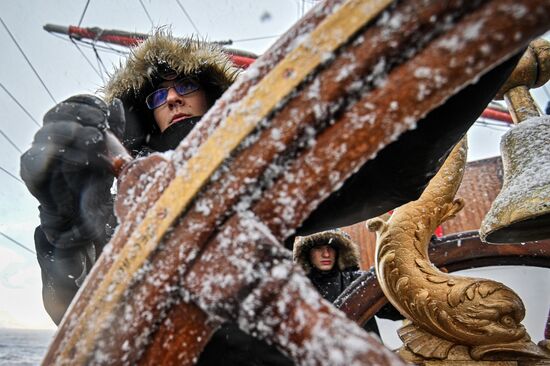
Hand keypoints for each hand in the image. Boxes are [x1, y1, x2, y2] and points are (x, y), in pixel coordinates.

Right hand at [20, 95, 124, 247]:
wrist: (84, 215)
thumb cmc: (95, 180)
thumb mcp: (110, 151)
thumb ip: (113, 129)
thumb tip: (115, 103)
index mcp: (66, 127)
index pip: (69, 104)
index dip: (85, 102)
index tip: (104, 108)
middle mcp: (48, 137)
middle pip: (56, 114)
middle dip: (80, 114)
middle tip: (101, 122)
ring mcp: (38, 154)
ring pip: (47, 133)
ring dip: (73, 133)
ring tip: (96, 139)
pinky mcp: (32, 173)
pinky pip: (39, 159)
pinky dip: (61, 156)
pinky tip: (82, 160)